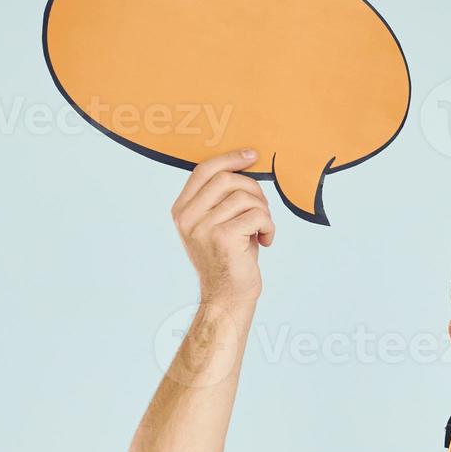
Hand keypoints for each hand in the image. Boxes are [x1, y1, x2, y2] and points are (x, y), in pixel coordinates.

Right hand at [171, 149, 275, 303]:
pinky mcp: (223, 237)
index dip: (230, 158)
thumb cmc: (230, 257)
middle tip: (262, 209)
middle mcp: (187, 217)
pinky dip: (269, 226)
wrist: (228, 296)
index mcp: (182, 210)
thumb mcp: (217, 223)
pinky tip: (266, 240)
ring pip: (245, 197)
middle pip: (227, 179)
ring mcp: (203, 227)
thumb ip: (220, 197)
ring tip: (262, 229)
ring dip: (263, 211)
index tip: (252, 155)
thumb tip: (245, 164)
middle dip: (254, 190)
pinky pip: (257, 215)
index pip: (204, 170)